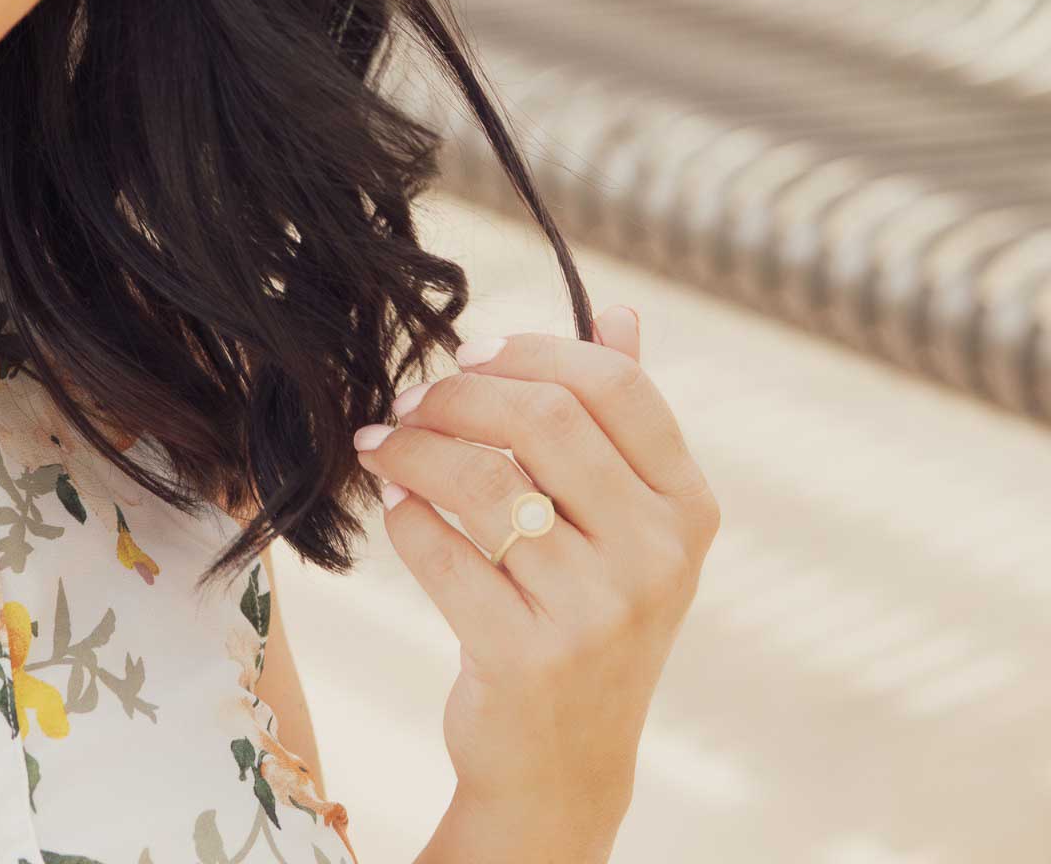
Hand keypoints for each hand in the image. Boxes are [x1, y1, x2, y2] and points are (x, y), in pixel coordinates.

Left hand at [353, 304, 720, 822]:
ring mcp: (598, 610)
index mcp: (688, 506)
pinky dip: (405, 514)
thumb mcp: (629, 523)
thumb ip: (623, 419)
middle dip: (456, 396)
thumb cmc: (589, 614)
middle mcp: (657, 554)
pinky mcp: (528, 657)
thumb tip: (620, 310)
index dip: (532, 351)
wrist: (563, 759)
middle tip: (408, 401)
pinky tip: (394, 501)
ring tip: (382, 444)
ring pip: (482, 481)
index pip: (616, 384)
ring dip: (413, 448)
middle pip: (544, 418)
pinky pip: (441, 551)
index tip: (467, 353)